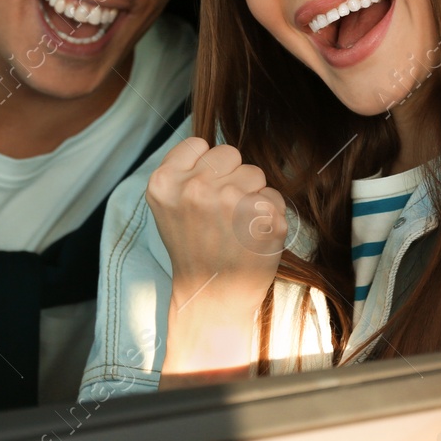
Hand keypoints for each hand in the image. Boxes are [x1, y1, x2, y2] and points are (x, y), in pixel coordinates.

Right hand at [147, 138, 287, 378]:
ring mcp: (231, 202)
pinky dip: (269, 215)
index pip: (199, 144)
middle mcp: (195, 188)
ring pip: (256, 173)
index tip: (202, 193)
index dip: (205, 167)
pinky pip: (275, 197)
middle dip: (231, 177)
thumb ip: (184, 172)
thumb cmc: (193, 248)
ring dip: (251, 195)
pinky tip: (252, 236)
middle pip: (230, 154)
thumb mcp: (168, 207)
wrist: (212, 297)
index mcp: (165, 183)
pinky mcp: (263, 218)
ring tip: (237, 225)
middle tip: (221, 211)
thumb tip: (214, 148)